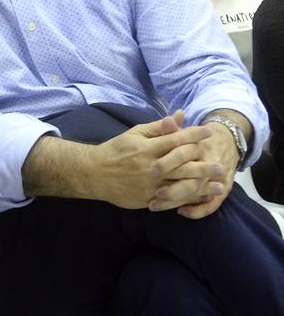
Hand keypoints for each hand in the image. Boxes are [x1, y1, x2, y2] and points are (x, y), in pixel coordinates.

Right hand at [92, 111, 216, 209]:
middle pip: (183, 164)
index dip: (194, 134)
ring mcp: (149, 184)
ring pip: (180, 184)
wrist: (93, 173)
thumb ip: (159, 127)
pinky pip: (171, 200)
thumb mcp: (135, 134)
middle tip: (221, 164)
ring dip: (202, 185)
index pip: (176, 139)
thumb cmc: (116, 151)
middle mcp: (150, 166)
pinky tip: (200, 198)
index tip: (209, 132)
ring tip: (219, 184)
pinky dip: (187, 199)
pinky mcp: (146, 198)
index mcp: (147, 148)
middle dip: (204, 164)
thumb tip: (180, 115)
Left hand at [159, 121, 239, 218]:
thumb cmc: (196, 140)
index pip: (184, 154)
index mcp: (199, 146)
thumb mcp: (185, 133)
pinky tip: (181, 212)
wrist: (226, 143)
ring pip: (197, 193)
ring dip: (176, 201)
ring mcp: (217, 179)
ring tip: (154, 206)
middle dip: (172, 188)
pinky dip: (197, 211)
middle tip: (153, 194)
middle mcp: (210, 163)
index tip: (151, 171)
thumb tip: (168, 119)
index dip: (168, 162)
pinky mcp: (223, 190)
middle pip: (192, 178)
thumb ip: (174, 129)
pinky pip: (211, 205)